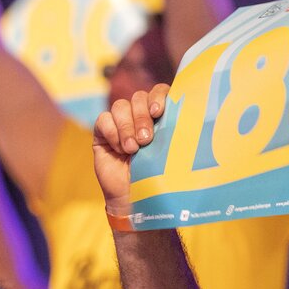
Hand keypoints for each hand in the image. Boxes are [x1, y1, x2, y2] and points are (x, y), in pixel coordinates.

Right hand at [92, 85, 169, 214]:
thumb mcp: (168, 151)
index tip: (158, 112)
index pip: (159, 91)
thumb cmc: (157, 176)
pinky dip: (112, 133)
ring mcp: (120, 122)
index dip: (158, 96)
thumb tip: (185, 114)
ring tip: (132, 149)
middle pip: (138, 97)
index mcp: (160, 115)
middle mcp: (139, 115)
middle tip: (146, 140)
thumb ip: (173, 130)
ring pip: (120, 106)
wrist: (134, 196)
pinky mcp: (102, 132)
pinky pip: (104, 119)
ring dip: (126, 127)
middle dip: (141, 117)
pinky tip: (119, 149)